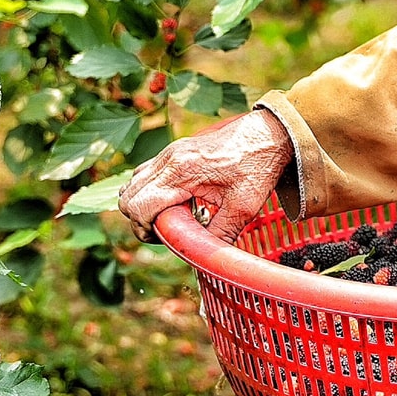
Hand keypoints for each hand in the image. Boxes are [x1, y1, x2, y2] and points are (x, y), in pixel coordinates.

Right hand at [118, 110, 293, 243]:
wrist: (269, 134)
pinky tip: (179, 200)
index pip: (139, 206)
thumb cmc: (258, 166)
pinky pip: (145, 175)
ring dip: (145, 206)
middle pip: (128, 198)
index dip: (146, 230)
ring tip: (175, 215)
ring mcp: (169, 153)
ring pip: (132, 186)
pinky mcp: (173, 152)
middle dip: (142, 222)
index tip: (168, 238)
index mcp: (182, 171)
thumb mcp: (244, 207)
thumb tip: (202, 261)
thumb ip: (219, 235)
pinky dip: (151, 192)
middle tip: (170, 230)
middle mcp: (169, 159)